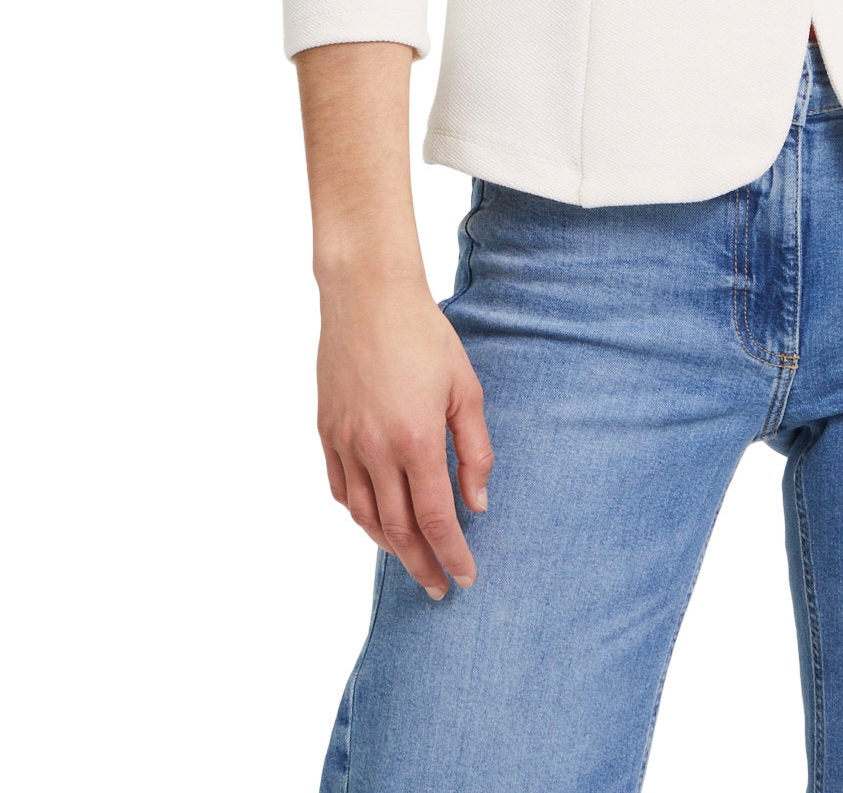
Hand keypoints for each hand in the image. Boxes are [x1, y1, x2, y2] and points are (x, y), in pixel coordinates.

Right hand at [316, 276, 494, 599]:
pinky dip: (359, 515)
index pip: (434, 518)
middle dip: (421, 563)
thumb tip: (477, 504)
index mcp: (415, 439)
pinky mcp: (326, 431)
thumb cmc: (425, 336)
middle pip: (397, 529)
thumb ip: (474, 450)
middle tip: (440, 586)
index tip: (465, 578)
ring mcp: (345, 442)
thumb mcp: (465, 389)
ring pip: (364, 516)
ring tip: (412, 560)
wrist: (368, 296)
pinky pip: (341, 490)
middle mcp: (375, 449)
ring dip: (389, 546)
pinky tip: (376, 521)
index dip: (451, 553)